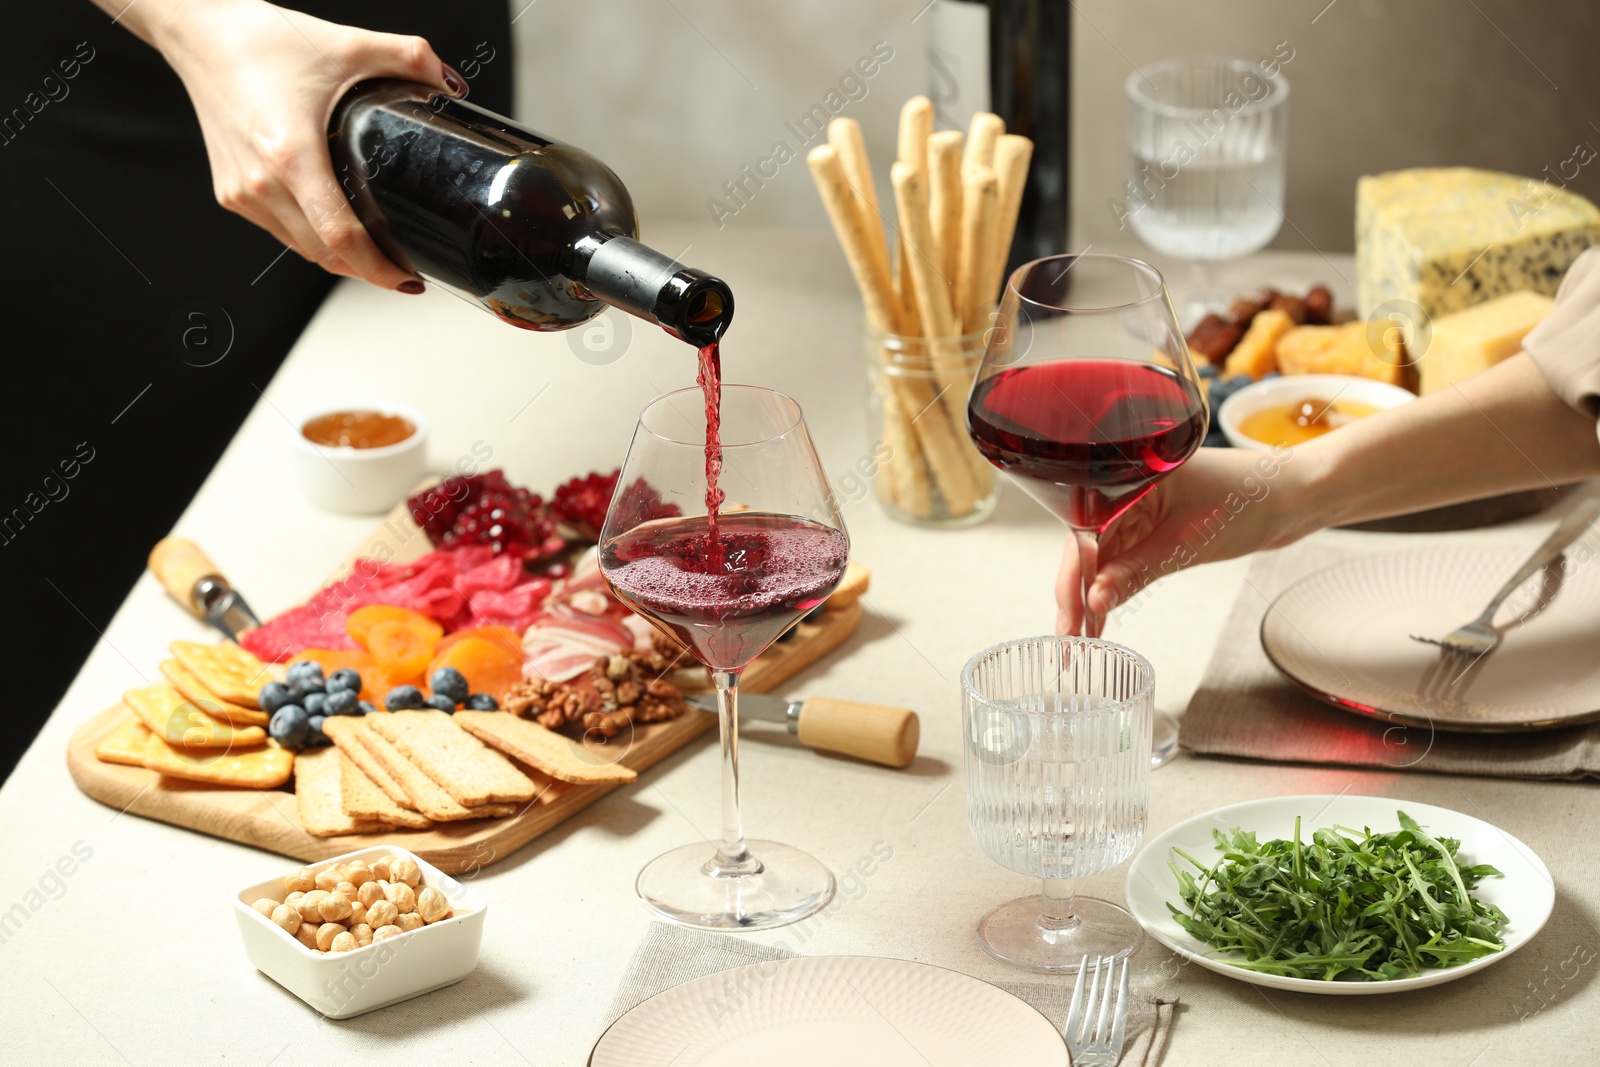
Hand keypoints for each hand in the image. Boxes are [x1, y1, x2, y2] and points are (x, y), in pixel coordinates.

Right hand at [148, 0, 461, 288]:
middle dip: (369, 271)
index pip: (342, 239)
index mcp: (292, 155)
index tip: (409, 279)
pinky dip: (311, 237)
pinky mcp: (230, 194)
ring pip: (302, 249)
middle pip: (326, 255)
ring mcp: (241, 193)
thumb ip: (407, 56)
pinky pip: (281, 232)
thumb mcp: (346, 43)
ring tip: (375, 252)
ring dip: (340, 258)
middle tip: (405, 270)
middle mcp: (261, 183)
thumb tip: (450, 82)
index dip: (381, 269)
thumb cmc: (259, 40)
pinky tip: (334, 227)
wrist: (199, 33)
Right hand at [1054, 446, 1312, 634]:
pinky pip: (1121, 557)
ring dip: (1090, 595)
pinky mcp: (1153, 525)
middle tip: (1067, 638)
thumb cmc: (1249, 500)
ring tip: (1080, 638)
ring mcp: (1138, 508)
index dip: (1071, 578)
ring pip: (1100, 557)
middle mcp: (1124, 489)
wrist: (1294, 495)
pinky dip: (1113, 586)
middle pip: (1084, 547)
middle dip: (1074, 594)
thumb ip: (1137, 571)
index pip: (1081, 532)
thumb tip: (1095, 601)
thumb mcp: (1186, 542)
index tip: (1069, 617)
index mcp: (1125, 477)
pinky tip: (1102, 615)